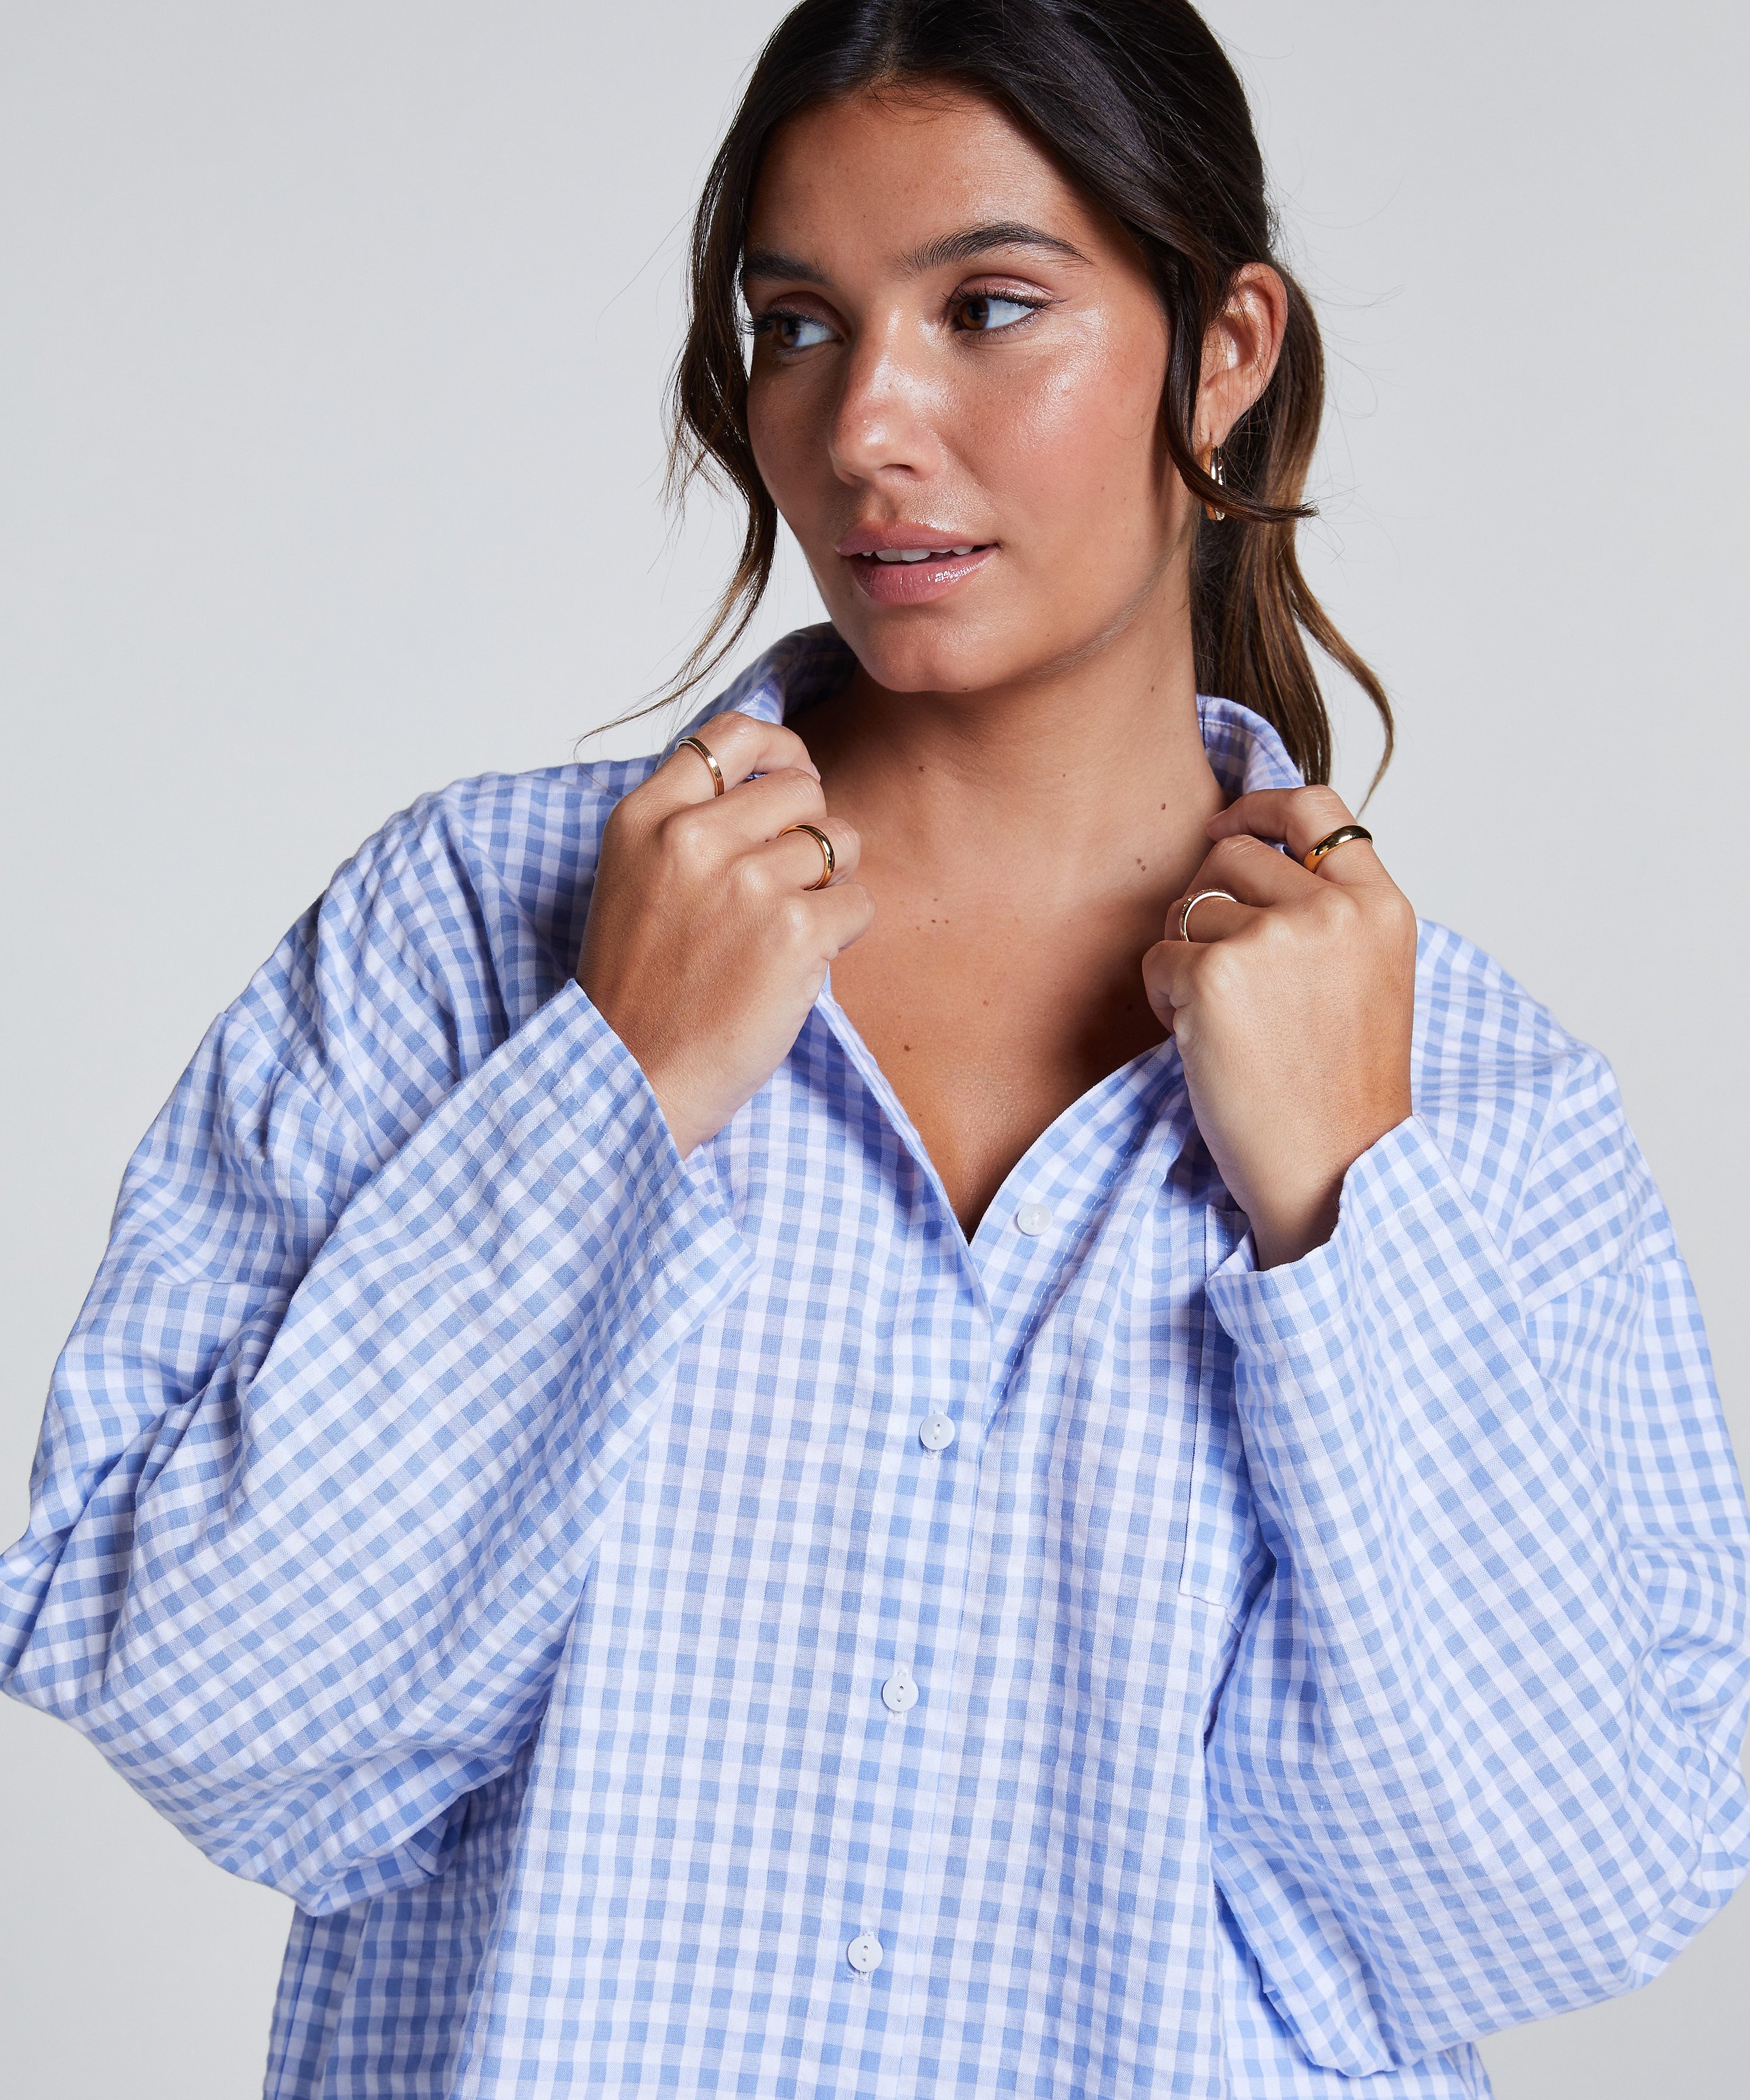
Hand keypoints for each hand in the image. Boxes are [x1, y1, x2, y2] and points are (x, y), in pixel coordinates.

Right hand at [577, 712, 872, 1155]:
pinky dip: (843, 934)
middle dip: (812, 829)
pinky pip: (858, 903)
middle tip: (793, 882)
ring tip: (793, 929)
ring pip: (840, 841)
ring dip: (833, 884)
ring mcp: (746, 882)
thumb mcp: (634, 880)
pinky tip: (802, 965)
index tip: (792, 776)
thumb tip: (779, 780)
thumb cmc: (639, 990)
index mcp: (645, 818)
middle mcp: (693, 838)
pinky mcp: (795, 932)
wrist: (635, 1077)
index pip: (731, 734)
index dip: (779, 748)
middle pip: (801, 786)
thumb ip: (688, 824)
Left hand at [1141, 786, 1415, 1268]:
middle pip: (1231, 856)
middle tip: (1224, 978)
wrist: (1334, 1172)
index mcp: (1380, 907)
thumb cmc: (1340, 1092)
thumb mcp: (1368, 979)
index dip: (1259, 806)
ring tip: (1226, 1023)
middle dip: (1208, 905)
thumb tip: (1245, 852)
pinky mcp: (1215, 977)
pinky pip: (1157, 959)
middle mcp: (1332, 911)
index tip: (1226, 826)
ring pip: (1188, 908)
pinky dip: (1162, 1000)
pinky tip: (1201, 1044)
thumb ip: (1327, 914)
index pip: (1316, 808)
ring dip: (1185, 958)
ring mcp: (1274, 939)